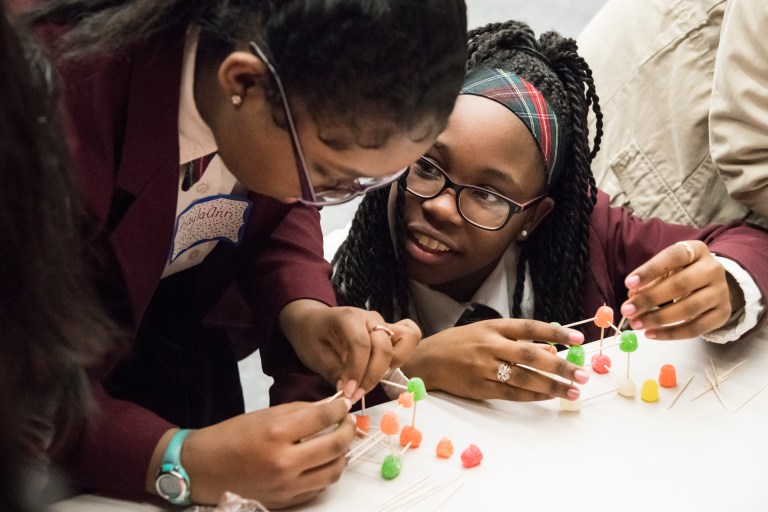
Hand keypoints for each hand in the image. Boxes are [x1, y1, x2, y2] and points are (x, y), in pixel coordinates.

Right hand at [176, 399, 354, 508]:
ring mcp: (286, 486)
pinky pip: (318, 488)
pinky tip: (323, 461)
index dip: (339, 408)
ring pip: (333, 472)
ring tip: (339, 442)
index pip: (322, 418)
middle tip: (348, 421)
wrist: (203, 469)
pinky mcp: (286, 502)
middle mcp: (283, 462)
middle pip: (335, 446)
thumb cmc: (231, 437)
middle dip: (348, 430)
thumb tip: (329, 407)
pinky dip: (326, 473)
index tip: (343, 404)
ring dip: (343, 455)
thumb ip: (300, 411)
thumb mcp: (264, 415)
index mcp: (276, 434)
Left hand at [279, 300, 420, 400]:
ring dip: (392, 365)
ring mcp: (382, 323)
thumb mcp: (314, 356)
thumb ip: (334, 373)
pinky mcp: (388, 332)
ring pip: (405, 340)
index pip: (361, 345)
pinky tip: (383, 369)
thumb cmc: (311, 336)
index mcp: (348, 318)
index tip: (348, 393)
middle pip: (384, 347)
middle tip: (356, 393)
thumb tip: (349, 393)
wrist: (311, 321)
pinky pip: (407, 340)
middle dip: (372, 375)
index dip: (357, 372)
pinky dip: (401, 357)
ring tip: (371, 379)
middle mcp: (369, 318)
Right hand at [401, 319, 587, 401]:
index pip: (530, 327)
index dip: (555, 332)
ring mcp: (484, 368)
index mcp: (493, 327)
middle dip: (560, 366)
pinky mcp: (479, 388)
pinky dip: (533, 396)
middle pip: (531, 355)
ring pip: (524, 378)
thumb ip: (514, 339)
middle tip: (583, 375)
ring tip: (572, 391)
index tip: (578, 339)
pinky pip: (511, 394)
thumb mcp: (486, 331)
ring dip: (551, 386)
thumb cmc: (460, 343)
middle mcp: (490, 345)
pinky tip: (548, 397)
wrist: (426, 360)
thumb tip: (550, 350)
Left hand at [620, 240, 732, 338]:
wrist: (712, 285)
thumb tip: (632, 298)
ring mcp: (721, 292)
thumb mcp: (666, 269)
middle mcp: (713, 269)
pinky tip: (650, 334)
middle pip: (680, 284)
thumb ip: (649, 280)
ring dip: (658, 318)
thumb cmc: (681, 273)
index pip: (673, 256)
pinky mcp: (723, 314)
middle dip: (649, 299)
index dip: (650, 270)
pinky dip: (671, 334)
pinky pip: (696, 328)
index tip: (628, 283)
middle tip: (626, 310)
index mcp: (697, 250)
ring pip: (688, 308)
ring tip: (635, 324)